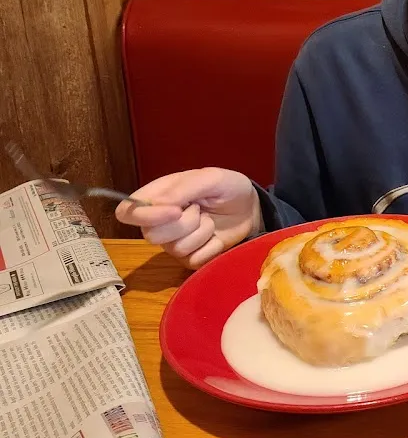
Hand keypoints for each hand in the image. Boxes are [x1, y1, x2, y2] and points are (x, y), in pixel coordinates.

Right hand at [115, 168, 261, 268]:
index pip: (127, 212)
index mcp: (158, 197)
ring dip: (201, 232)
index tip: (174, 212)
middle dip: (184, 223)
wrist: (251, 208)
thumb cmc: (228, 188)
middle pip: (151, 235)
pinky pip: (193, 259)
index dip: (143, 215)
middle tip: (200, 209)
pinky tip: (216, 236)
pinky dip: (211, 246)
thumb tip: (158, 203)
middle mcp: (160, 222)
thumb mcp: (211, 178)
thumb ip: (184, 188)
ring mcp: (174, 242)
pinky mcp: (191, 258)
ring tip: (211, 220)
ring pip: (175, 248)